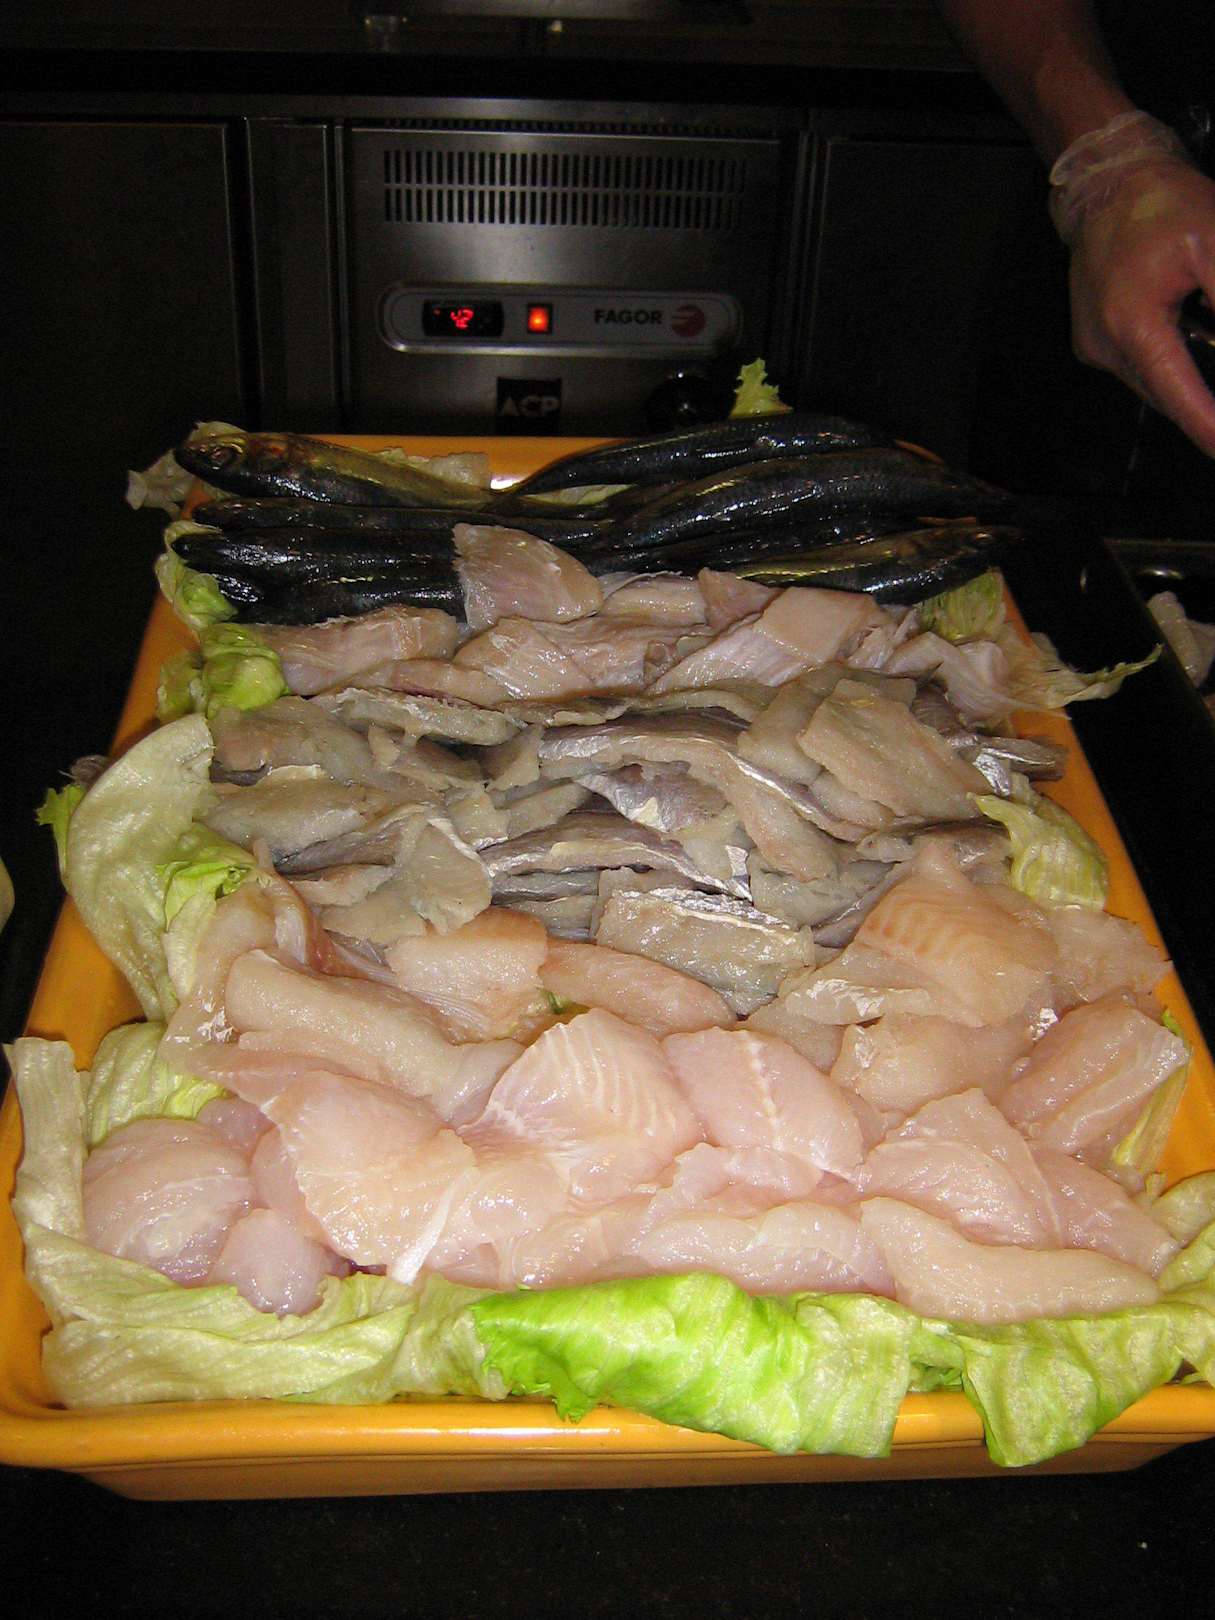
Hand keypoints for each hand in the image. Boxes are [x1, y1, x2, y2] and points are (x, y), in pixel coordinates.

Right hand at [1051, 116, 1214, 455]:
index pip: (1176, 391)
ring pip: (1152, 383)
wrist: (1105, 180)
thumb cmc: (1161, 204)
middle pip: (1165, 392)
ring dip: (1186, 382)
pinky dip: (1168, 365)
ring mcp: (1093, 346)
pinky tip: (1187, 342)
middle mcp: (1104, 344)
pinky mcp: (1092, 341)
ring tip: (1205, 370)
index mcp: (1131, 322)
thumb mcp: (1214, 243)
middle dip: (1202, 404)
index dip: (1204, 426)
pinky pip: (1138, 368)